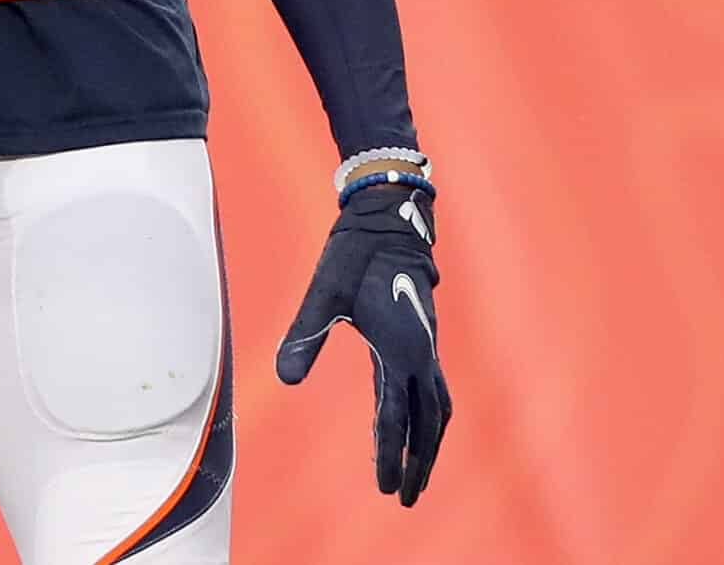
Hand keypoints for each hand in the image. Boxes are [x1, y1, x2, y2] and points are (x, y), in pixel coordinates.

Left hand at [277, 182, 449, 504]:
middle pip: (428, 424)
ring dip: (430, 446)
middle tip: (405, 498)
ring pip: (438, 412)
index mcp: (400, 350)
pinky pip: (434, 393)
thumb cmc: (353, 257)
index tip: (383, 487)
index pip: (395, 416)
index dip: (389, 453)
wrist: (386, 224)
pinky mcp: (422, 343)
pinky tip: (414, 431)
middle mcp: (421, 356)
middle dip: (418, 463)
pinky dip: (430, 420)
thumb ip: (305, 336)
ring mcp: (426, 350)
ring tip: (417, 478)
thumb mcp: (323, 294)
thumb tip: (285, 380)